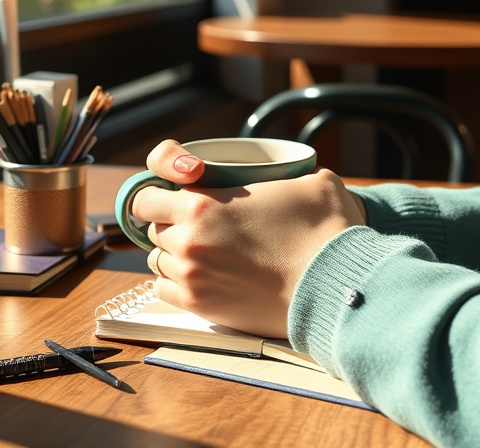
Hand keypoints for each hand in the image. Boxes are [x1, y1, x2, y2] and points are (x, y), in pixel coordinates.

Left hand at [131, 139, 366, 337]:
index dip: (158, 195)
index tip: (175, 197)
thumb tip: (301, 177)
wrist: (333, 283)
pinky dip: (176, 281)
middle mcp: (188, 240)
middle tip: (202, 224)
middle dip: (172, 224)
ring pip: (157, 260)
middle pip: (153, 229)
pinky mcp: (200, 307)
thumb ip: (295, 172)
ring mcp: (191, 276)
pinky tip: (201, 275)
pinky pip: (164, 290)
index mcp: (203, 204)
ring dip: (174, 253)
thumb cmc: (323, 231)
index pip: (147, 197)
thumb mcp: (311, 183)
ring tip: (205, 251)